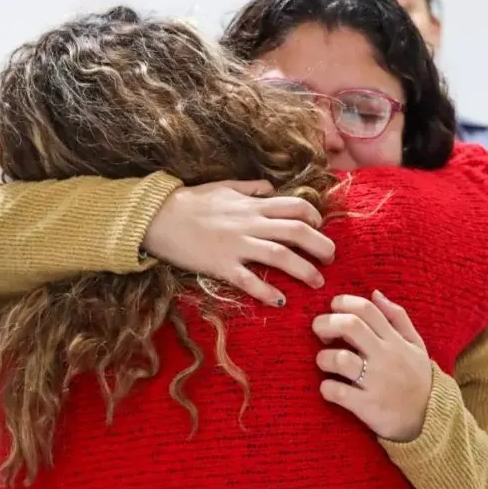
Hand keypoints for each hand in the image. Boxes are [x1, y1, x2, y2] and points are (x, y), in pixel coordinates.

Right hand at [142, 180, 335, 306]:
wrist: (156, 216)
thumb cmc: (189, 201)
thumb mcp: (223, 188)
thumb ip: (249, 188)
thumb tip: (270, 189)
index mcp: (252, 204)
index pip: (295, 207)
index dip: (314, 217)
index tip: (319, 228)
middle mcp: (250, 223)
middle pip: (297, 232)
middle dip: (321, 245)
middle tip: (331, 258)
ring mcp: (236, 245)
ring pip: (281, 256)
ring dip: (304, 270)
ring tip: (317, 281)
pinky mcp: (221, 265)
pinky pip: (249, 280)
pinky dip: (267, 291)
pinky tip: (279, 300)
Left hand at [312, 290, 431, 441]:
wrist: (429, 420)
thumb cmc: (417, 378)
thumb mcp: (415, 344)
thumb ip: (397, 317)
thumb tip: (375, 293)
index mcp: (394, 340)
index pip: (367, 309)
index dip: (344, 302)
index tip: (332, 307)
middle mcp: (385, 357)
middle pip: (350, 327)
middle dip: (326, 323)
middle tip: (319, 330)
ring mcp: (376, 382)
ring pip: (341, 359)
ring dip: (323, 357)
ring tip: (324, 361)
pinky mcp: (367, 406)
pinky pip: (339, 393)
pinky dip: (327, 388)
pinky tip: (328, 387)